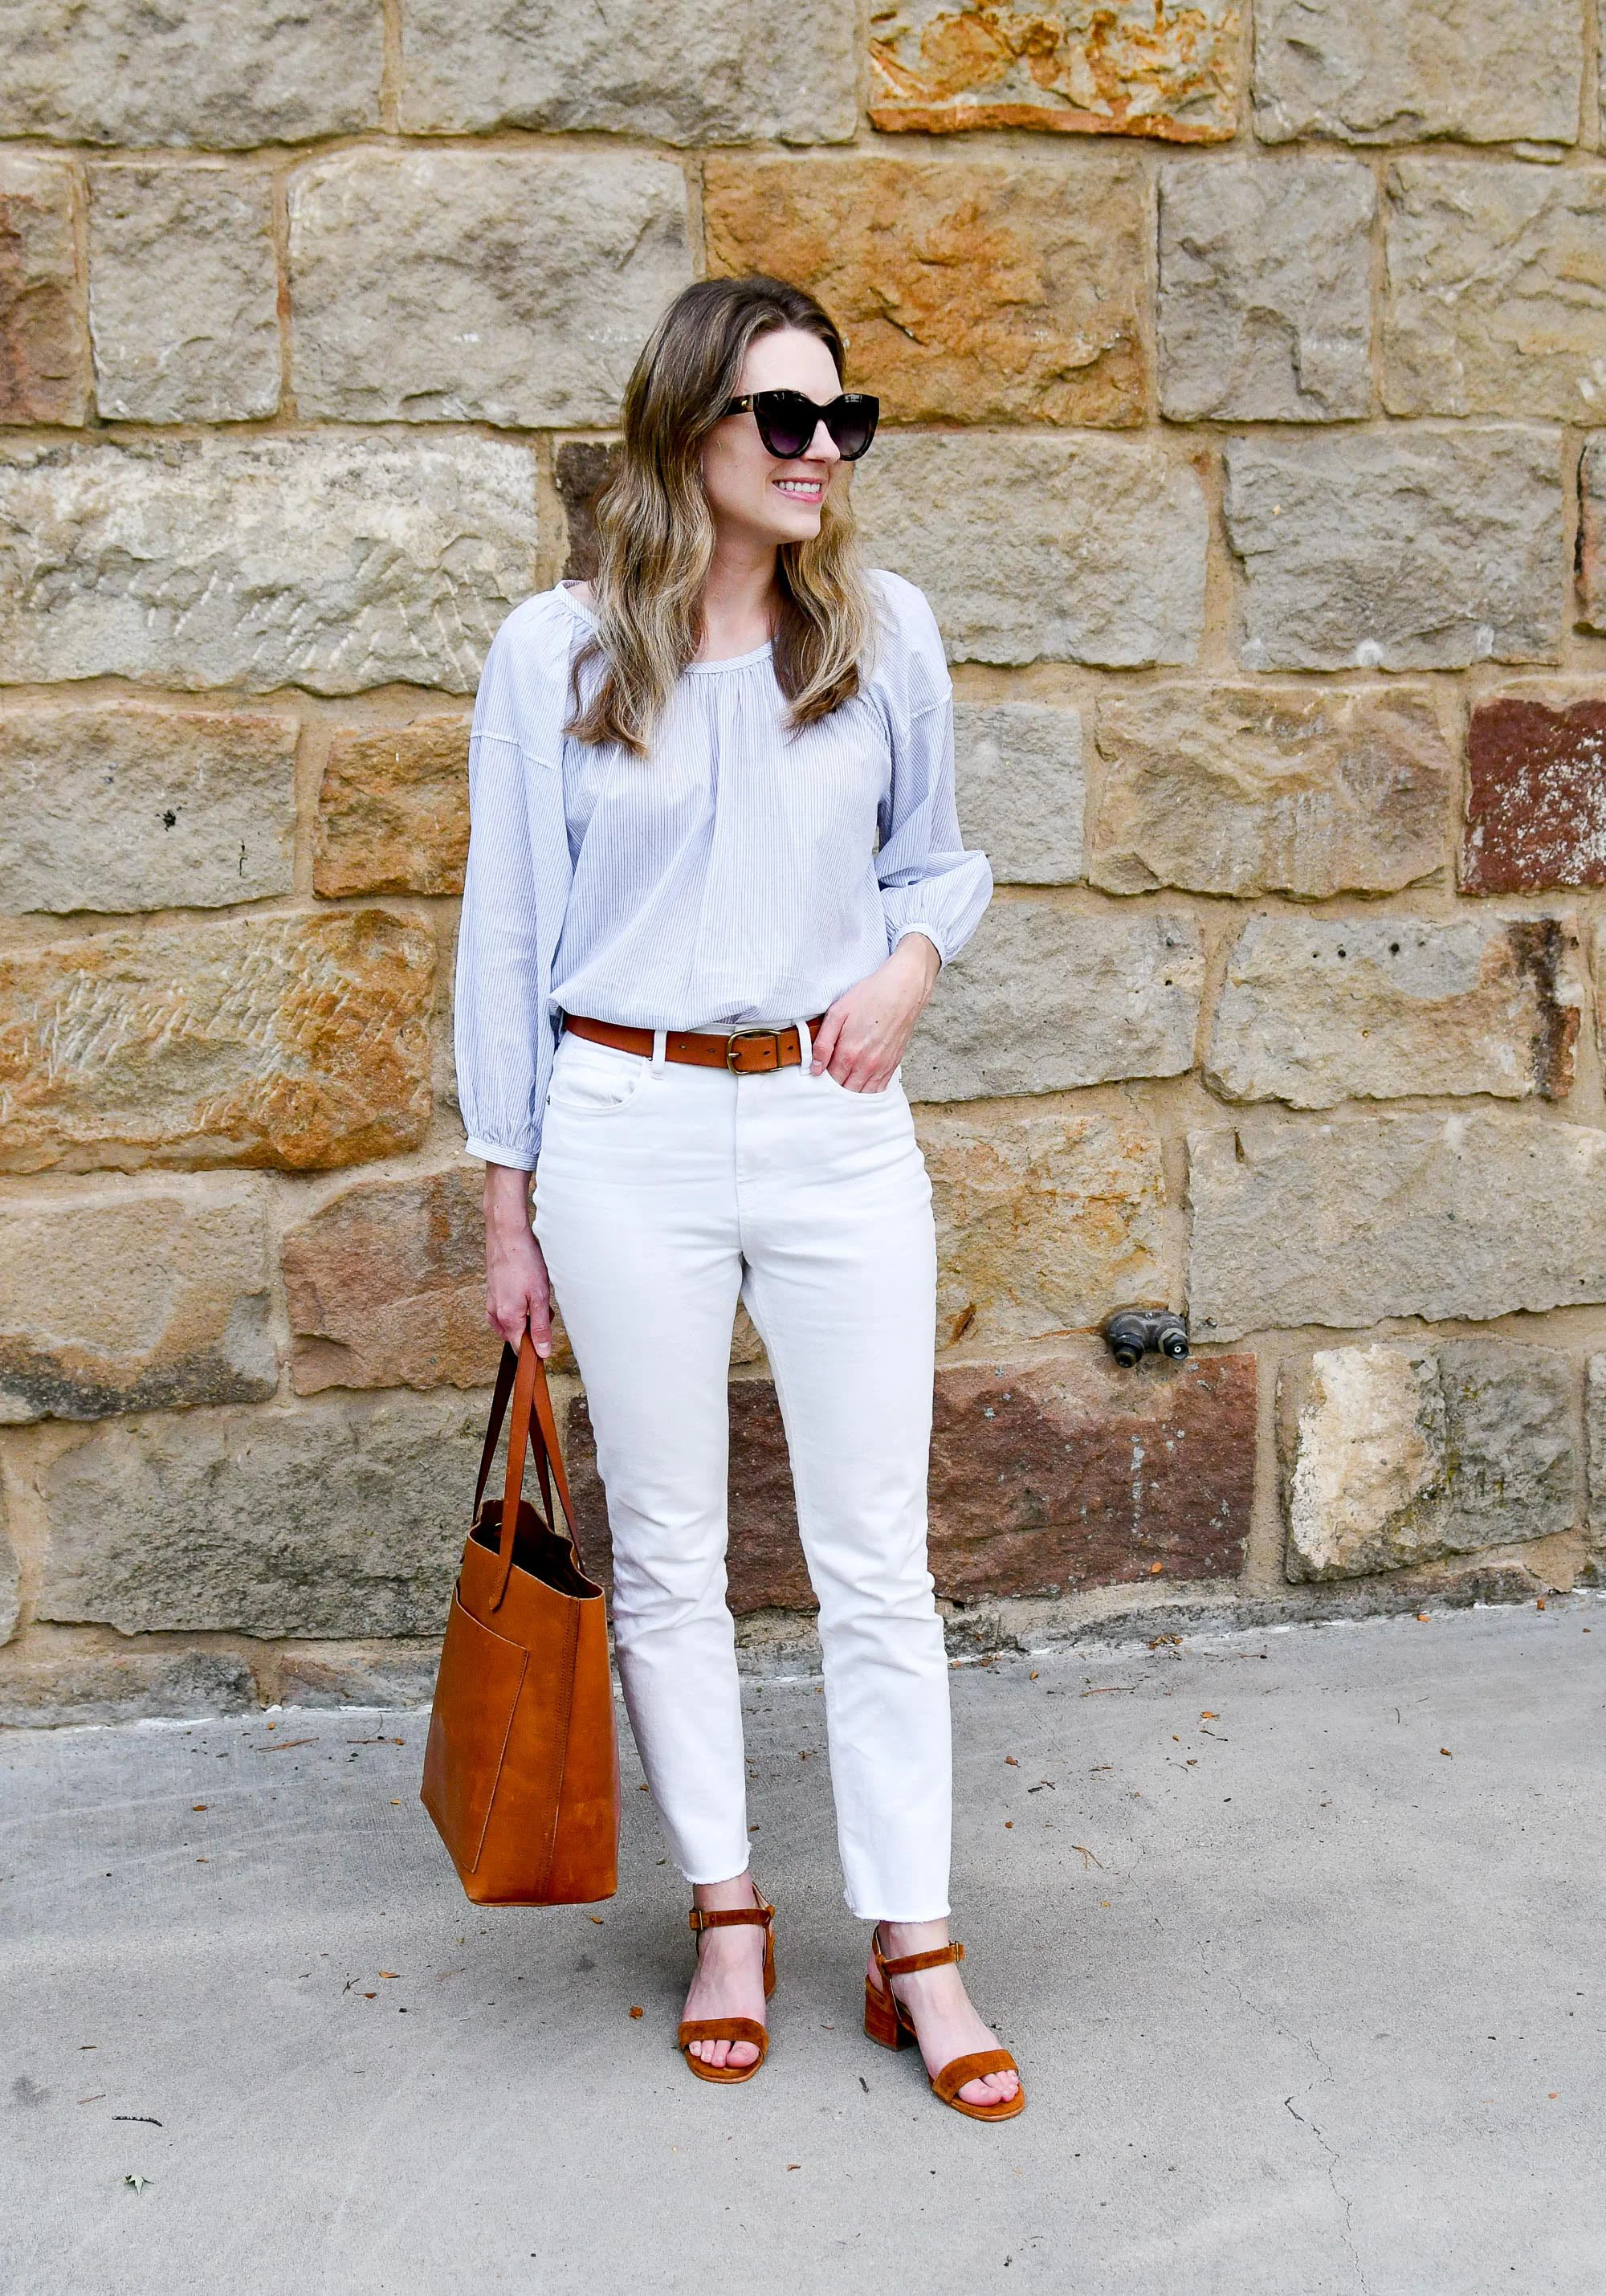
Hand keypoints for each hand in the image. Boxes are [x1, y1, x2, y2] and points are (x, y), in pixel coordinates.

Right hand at [483, 1163, 554, 1353]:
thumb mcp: (540, 1297)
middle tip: (546, 1307)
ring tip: (536, 1293)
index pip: (520, 1348)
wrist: (507, 1235)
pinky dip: (518, 1305)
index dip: (535, 1350)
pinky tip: (526, 1289)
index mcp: (507, 1318)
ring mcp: (492, 1302)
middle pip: (517, 1334)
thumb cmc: (524, 1263)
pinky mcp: (492, 1291)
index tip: (547, 1344)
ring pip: (512, 1320)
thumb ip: (541, 1327)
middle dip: (533, 1326)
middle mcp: (496, 1313)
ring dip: (527, 1314)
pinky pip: (506, 1309)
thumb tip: (542, 1353)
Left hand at [810, 934, 940, 1092]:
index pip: (829, 1081)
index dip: (821, 1080)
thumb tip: (815, 1068)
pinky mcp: (893, 1065)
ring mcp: (881, 1067)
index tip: (817, 1074)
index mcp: (849, 1053)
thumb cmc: (870, 996)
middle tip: (828, 1078)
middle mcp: (866, 1065)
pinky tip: (860, 1082)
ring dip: (850, 1092)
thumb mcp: (837, 1013)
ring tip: (843, 1080)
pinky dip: (867, 1091)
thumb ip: (823, 1043)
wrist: (903, 989)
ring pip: (862, 1094)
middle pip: (844, 1091)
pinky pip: (878, 1089)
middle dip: (834, 1089)